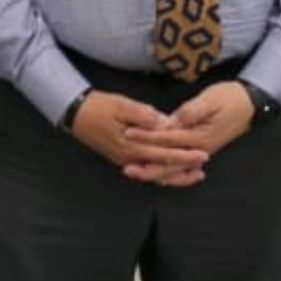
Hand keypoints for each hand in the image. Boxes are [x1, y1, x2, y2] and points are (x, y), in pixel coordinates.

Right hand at [69, 91, 209, 186]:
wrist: (76, 114)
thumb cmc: (99, 107)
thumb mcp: (122, 105)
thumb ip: (144, 115)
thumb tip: (165, 123)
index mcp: (131, 146)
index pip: (164, 153)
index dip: (185, 154)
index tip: (202, 153)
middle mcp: (130, 158)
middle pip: (162, 167)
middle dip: (185, 166)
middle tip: (204, 162)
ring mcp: (126, 160)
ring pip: (155, 173)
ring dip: (175, 175)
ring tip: (194, 174)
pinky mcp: (124, 158)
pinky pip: (147, 169)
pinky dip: (162, 172)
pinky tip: (172, 171)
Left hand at [122, 81, 254, 183]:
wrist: (251, 105)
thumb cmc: (230, 98)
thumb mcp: (211, 99)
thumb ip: (192, 110)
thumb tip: (174, 120)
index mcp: (199, 137)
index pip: (167, 139)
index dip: (146, 136)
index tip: (129, 133)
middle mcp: (199, 149)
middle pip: (168, 163)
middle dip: (146, 166)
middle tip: (125, 167)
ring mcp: (200, 153)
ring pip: (174, 170)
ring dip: (153, 173)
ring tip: (134, 172)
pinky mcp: (200, 151)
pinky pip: (181, 168)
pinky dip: (166, 173)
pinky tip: (154, 173)